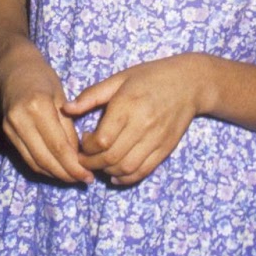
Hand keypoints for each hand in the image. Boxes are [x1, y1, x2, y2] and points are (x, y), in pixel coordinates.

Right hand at [0, 45, 89, 184]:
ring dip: (55, 175)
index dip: (74, 166)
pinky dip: (43, 168)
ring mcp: (11, 128)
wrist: (13, 68)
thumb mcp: (61, 98)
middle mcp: (22, 120)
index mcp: (39, 107)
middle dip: (66, 174)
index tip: (89, 175)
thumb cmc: (42, 78)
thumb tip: (77, 157)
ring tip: (73, 178)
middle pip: (46, 159)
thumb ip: (68, 128)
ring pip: (35, 162)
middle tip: (84, 180)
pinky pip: (27, 158)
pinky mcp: (6, 133)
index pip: (59, 146)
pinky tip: (56, 169)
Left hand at [64, 54, 207, 185]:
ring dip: (107, 172)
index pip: (101, 139)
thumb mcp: (119, 79)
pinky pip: (143, 171)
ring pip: (126, 167)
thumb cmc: (149, 77)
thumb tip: (66, 109)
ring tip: (98, 165)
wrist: (189, 84)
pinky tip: (115, 174)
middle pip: (111, 157)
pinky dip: (126, 178)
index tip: (81, 142)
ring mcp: (155, 140)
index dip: (86, 147)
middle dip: (92, 163)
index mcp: (127, 105)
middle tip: (83, 159)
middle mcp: (142, 125)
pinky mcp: (165, 150)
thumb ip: (91, 95)